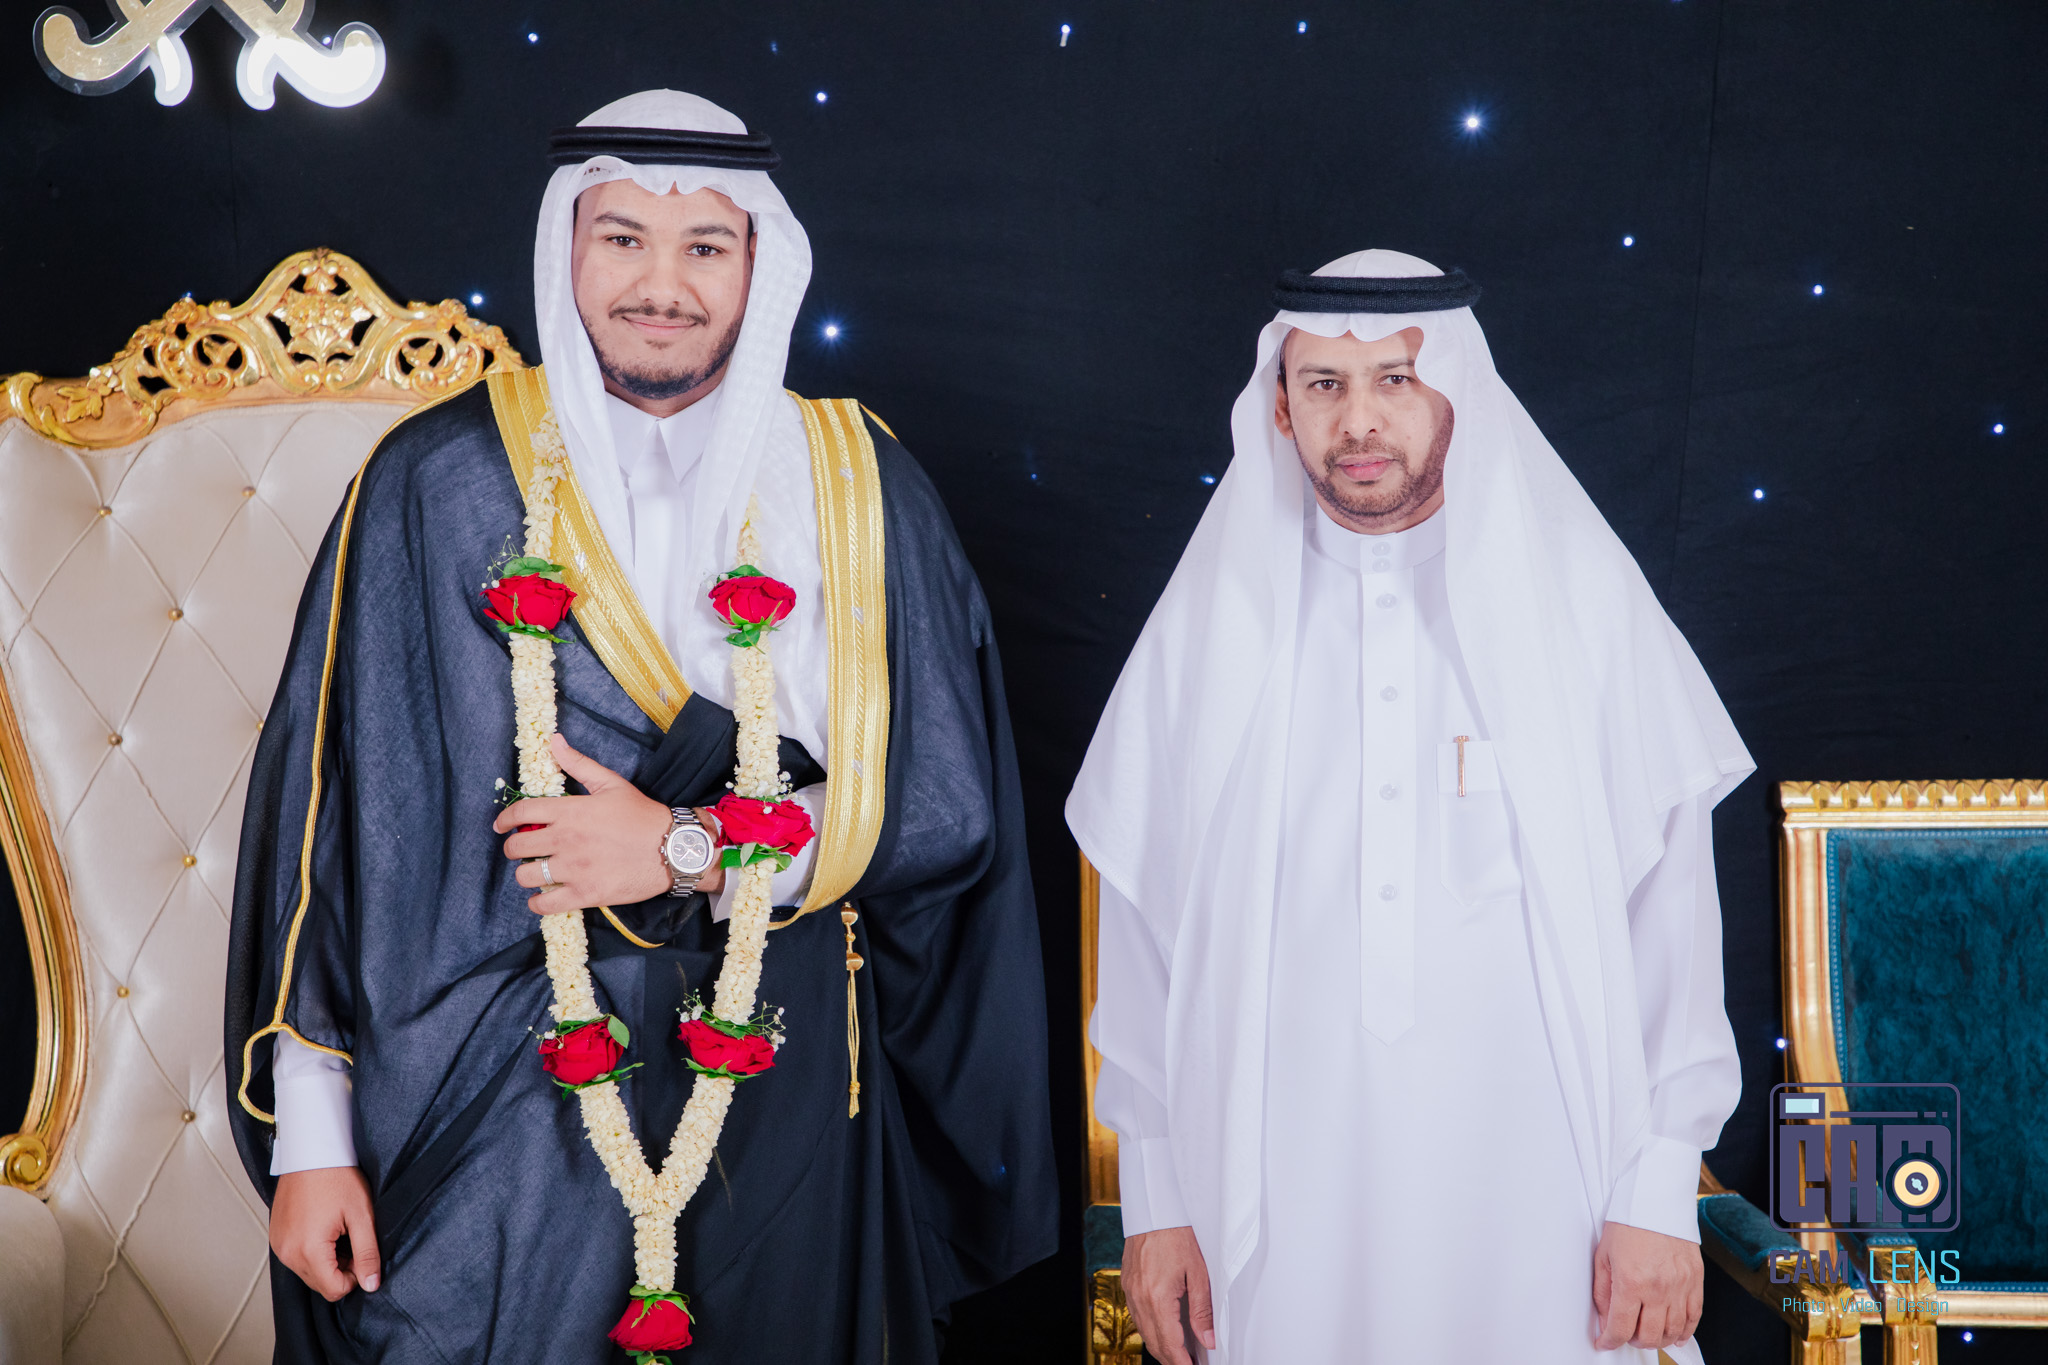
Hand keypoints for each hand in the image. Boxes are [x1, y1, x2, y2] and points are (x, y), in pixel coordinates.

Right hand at [271, 1166, 379, 1301]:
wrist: (311, 1151)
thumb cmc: (336, 1177)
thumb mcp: (361, 1216)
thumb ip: (367, 1254)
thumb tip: (371, 1284)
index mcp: (307, 1250)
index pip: (333, 1290)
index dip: (354, 1278)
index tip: (361, 1254)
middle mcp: (287, 1252)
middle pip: (319, 1284)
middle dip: (340, 1269)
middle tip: (352, 1238)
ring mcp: (278, 1245)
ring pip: (307, 1272)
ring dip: (327, 1261)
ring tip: (338, 1231)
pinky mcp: (276, 1236)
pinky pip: (296, 1257)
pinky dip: (312, 1251)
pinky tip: (324, 1227)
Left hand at [494, 734, 723, 914]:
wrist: (673, 848)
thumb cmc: (643, 815)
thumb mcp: (611, 783)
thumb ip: (578, 763)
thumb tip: (554, 741)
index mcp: (570, 811)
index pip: (521, 813)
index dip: (504, 820)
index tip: (501, 826)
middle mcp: (566, 840)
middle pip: (516, 847)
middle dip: (513, 848)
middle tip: (523, 850)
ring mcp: (574, 869)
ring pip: (525, 876)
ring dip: (525, 875)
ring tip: (536, 872)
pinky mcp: (585, 894)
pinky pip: (545, 905)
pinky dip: (538, 903)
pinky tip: (543, 897)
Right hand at [1122, 1226, 1214, 1364]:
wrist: (1153, 1211)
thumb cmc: (1177, 1236)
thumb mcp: (1198, 1274)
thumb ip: (1202, 1311)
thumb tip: (1207, 1339)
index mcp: (1158, 1298)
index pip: (1170, 1344)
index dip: (1182, 1362)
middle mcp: (1139, 1299)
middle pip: (1154, 1343)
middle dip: (1171, 1359)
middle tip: (1190, 1363)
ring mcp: (1130, 1292)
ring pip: (1144, 1332)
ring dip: (1161, 1346)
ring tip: (1181, 1353)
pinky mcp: (1128, 1285)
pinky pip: (1137, 1317)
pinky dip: (1151, 1329)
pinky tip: (1164, 1330)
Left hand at [1592, 1220, 1702, 1349]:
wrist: (1656, 1200)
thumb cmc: (1627, 1223)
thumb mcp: (1603, 1256)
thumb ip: (1603, 1292)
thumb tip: (1605, 1319)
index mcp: (1631, 1282)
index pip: (1621, 1328)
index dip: (1610, 1341)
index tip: (1605, 1342)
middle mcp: (1658, 1288)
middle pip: (1649, 1336)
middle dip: (1633, 1341)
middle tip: (1626, 1334)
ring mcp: (1680, 1286)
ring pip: (1673, 1331)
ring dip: (1659, 1339)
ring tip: (1647, 1333)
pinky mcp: (1695, 1280)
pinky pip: (1694, 1317)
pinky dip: (1685, 1331)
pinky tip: (1675, 1334)